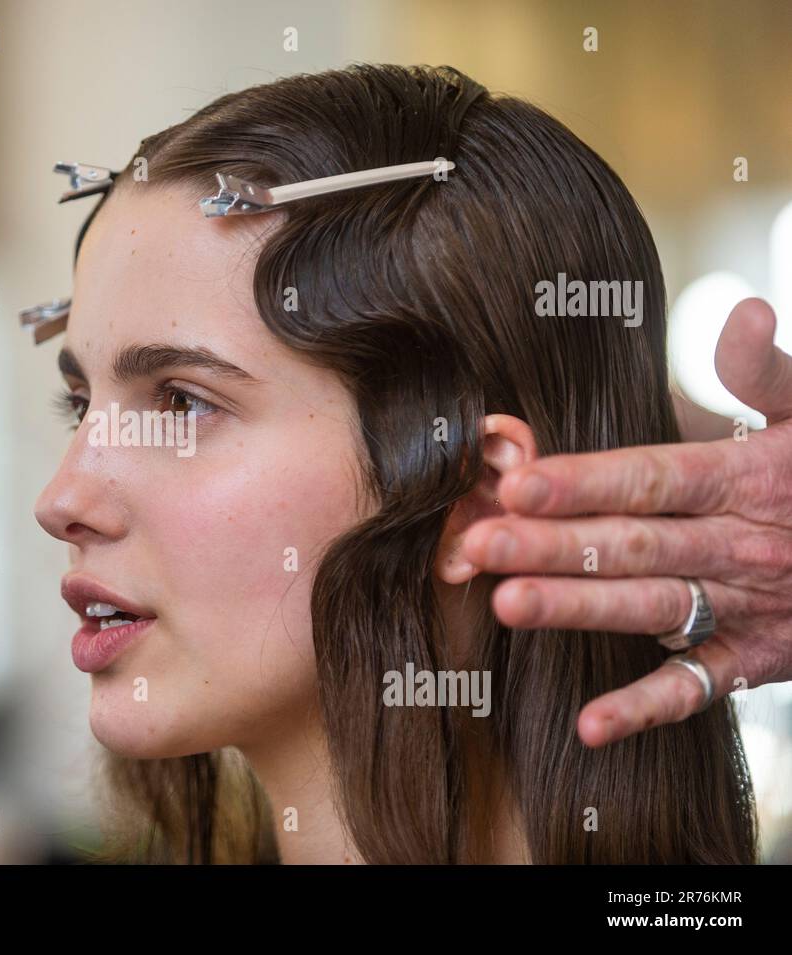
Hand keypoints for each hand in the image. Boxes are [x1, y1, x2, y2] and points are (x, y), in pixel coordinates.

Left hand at [463, 297, 791, 747]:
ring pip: (651, 606)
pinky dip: (646, 709)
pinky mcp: (757, 658)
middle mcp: (737, 543)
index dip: (584, 482)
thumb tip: (745, 312)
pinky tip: (590, 724)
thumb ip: (768, 371)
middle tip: (477, 544)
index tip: (516, 482)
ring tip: (508, 604)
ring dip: (579, 608)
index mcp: (742, 478)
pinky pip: (698, 688)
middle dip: (552, 545)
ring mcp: (746, 605)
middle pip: (634, 542)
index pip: (652, 478)